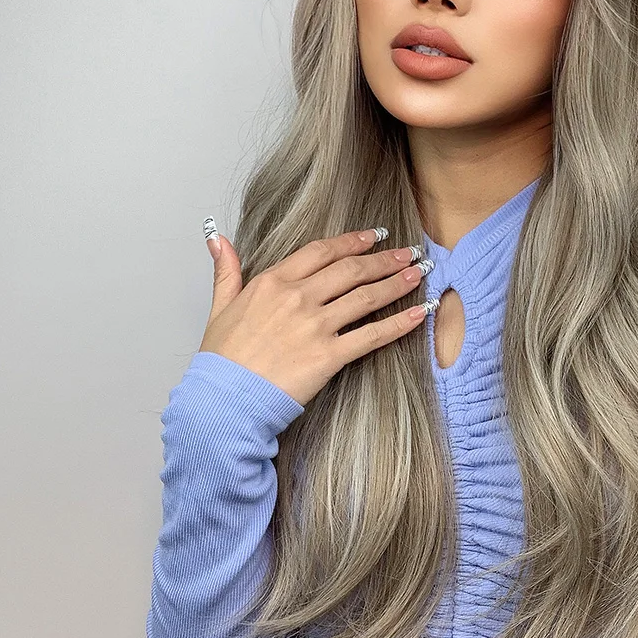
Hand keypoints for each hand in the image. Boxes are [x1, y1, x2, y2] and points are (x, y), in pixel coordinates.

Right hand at [198, 226, 432, 405]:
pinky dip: (399, 323)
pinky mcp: (329, 356)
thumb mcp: (220, 308)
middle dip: (384, 259)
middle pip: (350, 270)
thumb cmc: (220, 360)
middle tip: (408, 252)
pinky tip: (419, 313)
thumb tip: (219, 239)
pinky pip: (372, 335)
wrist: (223, 401)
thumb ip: (227, 271)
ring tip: (418, 273)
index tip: (374, 235)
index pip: (321, 251)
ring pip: (366, 296)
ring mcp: (315, 326)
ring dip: (397, 283)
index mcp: (272, 283)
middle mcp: (297, 298)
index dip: (352, 241)